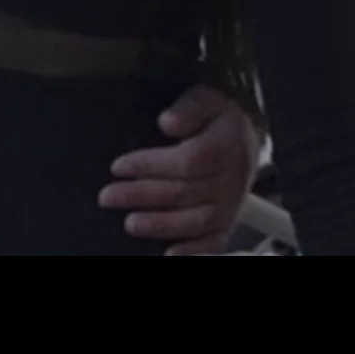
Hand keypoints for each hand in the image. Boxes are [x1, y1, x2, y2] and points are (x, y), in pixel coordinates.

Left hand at [99, 85, 260, 255]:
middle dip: (142, 196)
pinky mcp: (229, 221)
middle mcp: (231, 177)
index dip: (151, 164)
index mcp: (226, 144)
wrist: (246, 136)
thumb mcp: (206, 99)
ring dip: (160, 224)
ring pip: (196, 220)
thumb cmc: (219, 118)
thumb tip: (168, 121)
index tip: (119, 166)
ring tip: (130, 223)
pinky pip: (214, 241)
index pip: (187, 160)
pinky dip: (193, 251)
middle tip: (109, 197)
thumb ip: (188, 108)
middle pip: (184, 191)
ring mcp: (231, 202)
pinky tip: (169, 254)